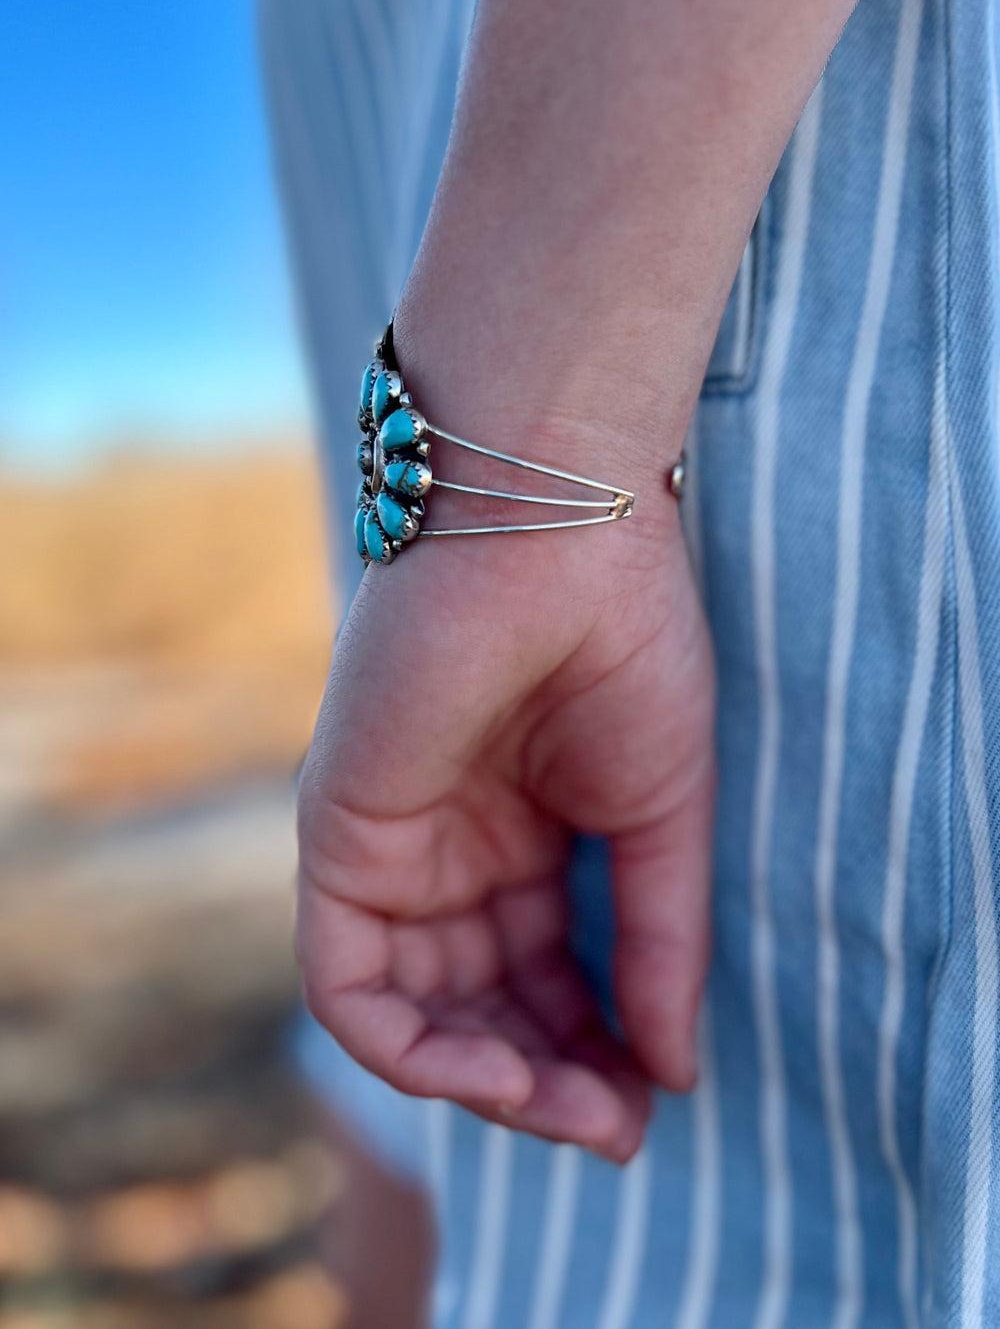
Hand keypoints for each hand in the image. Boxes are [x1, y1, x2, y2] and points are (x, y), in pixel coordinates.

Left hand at [296, 450, 714, 1162]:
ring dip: (485, 1081)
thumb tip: (676, 1074)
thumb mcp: (663, 818)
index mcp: (529, 841)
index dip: (595, 1053)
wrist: (553, 533)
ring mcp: (394, 848)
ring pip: (415, 1013)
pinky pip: (350, 985)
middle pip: (481, 1008)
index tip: (646, 1108)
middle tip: (611, 1128)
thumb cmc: (624, 646)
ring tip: (564, 1110)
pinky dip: (411, 1050)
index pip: (547, 980)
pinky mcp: (340, 837)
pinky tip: (496, 1078)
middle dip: (544, 1080)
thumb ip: (656, 944)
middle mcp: (454, 854)